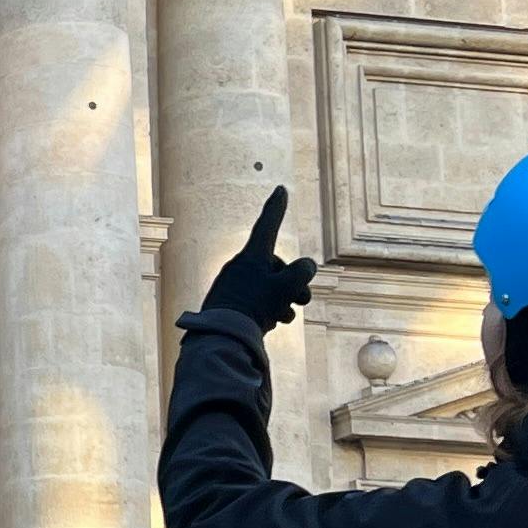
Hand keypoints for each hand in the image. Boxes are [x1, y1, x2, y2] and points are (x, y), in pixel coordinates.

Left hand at [199, 187, 317, 331]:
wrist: (222, 337)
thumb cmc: (255, 307)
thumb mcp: (287, 286)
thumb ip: (302, 271)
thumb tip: (306, 266)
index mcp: (251, 255)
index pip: (268, 224)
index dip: (277, 207)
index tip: (280, 189)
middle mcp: (241, 266)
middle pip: (277, 267)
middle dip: (295, 284)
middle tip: (303, 300)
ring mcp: (234, 285)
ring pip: (270, 287)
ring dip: (284, 301)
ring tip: (284, 316)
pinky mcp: (230, 304)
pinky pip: (257, 301)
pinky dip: (269, 310)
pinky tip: (270, 324)